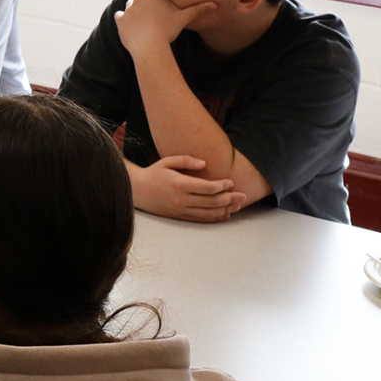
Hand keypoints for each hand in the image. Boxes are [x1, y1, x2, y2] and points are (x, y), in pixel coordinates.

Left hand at [115, 0, 214, 56]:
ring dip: (135, 10)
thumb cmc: (168, 31)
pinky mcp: (120, 20)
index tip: (159, 0)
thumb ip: (199, 9)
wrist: (150, 48)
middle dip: (146, 2)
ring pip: (130, 5)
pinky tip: (131, 26)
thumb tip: (216, 4)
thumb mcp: (184, 18)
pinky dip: (124, 20)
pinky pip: (120, 16)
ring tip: (143, 21)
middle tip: (153, 13)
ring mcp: (127, 9)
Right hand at [131, 155, 246, 222]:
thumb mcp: (167, 161)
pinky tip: (224, 215)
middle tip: (243, 196)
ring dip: (225, 210)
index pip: (207, 188)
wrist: (137, 191)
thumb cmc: (154, 173)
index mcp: (179, 184)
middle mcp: (181, 200)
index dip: (222, 186)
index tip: (231, 182)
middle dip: (230, 199)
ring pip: (208, 213)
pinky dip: (214, 218)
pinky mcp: (179, 217)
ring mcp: (180, 210)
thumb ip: (186, 160)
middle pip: (212, 202)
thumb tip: (204, 164)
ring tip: (238, 206)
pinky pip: (200, 219)